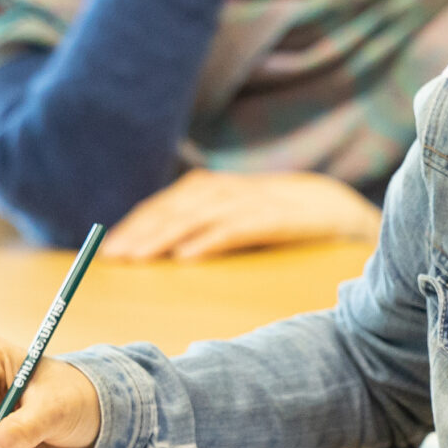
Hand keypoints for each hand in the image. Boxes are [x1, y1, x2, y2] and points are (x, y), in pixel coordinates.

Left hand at [101, 170, 379, 261]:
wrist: (338, 209)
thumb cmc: (279, 220)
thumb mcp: (237, 218)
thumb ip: (204, 226)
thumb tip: (163, 253)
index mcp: (213, 189)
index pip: (165, 205)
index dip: (136, 226)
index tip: (109, 251)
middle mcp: (227, 190)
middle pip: (174, 209)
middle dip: (142, 233)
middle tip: (115, 257)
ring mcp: (250, 202)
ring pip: (197, 217)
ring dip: (164, 237)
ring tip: (139, 258)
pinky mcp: (274, 218)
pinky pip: (235, 229)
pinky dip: (208, 241)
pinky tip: (186, 258)